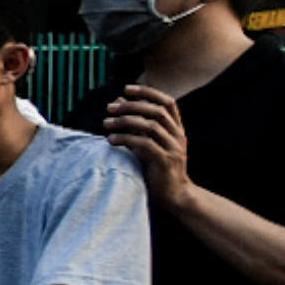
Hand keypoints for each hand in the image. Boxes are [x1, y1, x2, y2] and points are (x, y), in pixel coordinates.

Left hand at [102, 85, 192, 206]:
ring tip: (105, 123)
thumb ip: (135, 124)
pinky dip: (126, 139)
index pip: (168, 102)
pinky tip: (110, 140)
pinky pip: (145, 145)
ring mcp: (174, 148)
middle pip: (157, 111)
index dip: (148, 92)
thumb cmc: (157, 169)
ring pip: (151, 126)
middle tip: (109, 108)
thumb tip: (117, 101)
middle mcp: (178, 136)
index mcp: (176, 129)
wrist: (175, 196)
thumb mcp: (147, 143)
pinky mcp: (165, 161)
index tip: (126, 88)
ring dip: (126, 122)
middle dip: (132, 105)